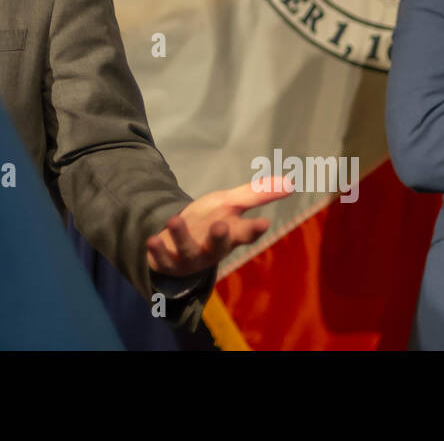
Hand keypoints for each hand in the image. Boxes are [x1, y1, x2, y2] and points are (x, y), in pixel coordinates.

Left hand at [145, 177, 290, 275]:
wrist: (177, 243)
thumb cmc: (209, 221)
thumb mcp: (230, 203)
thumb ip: (257, 194)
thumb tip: (292, 182)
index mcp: (230, 234)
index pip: (245, 233)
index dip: (254, 229)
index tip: (263, 223)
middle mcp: (212, 249)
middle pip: (219, 246)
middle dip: (220, 237)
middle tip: (222, 225)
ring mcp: (190, 257)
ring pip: (189, 251)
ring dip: (182, 237)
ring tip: (175, 220)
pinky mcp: (168, 262)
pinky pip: (162, 259)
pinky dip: (157, 251)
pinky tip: (151, 239)